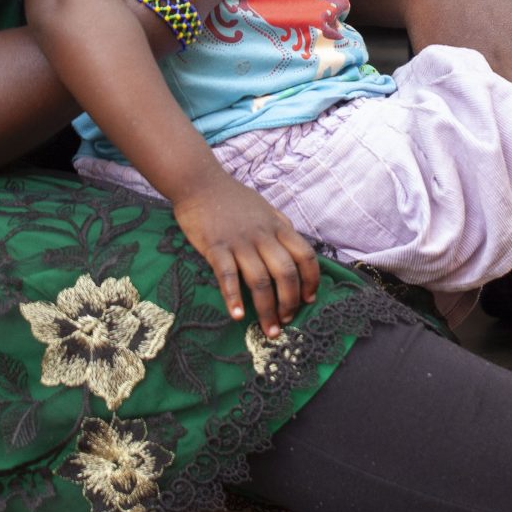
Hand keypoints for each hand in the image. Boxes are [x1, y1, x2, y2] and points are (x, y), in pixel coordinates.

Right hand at [175, 176, 320, 334]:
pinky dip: (233, 297)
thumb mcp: (265, 208)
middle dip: (290, 302)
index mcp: (278, 227)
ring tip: (268, 329)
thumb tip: (295, 247)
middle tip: (286, 321)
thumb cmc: (233, 197)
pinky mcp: (215, 247)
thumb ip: (281, 227)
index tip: (309, 299)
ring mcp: (239, 242)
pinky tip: (237, 315)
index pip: (305, 256)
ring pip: (260, 280)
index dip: (311, 281)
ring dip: (267, 309)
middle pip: (286, 273)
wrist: (199, 182)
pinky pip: (227, 275)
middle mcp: (263, 236)